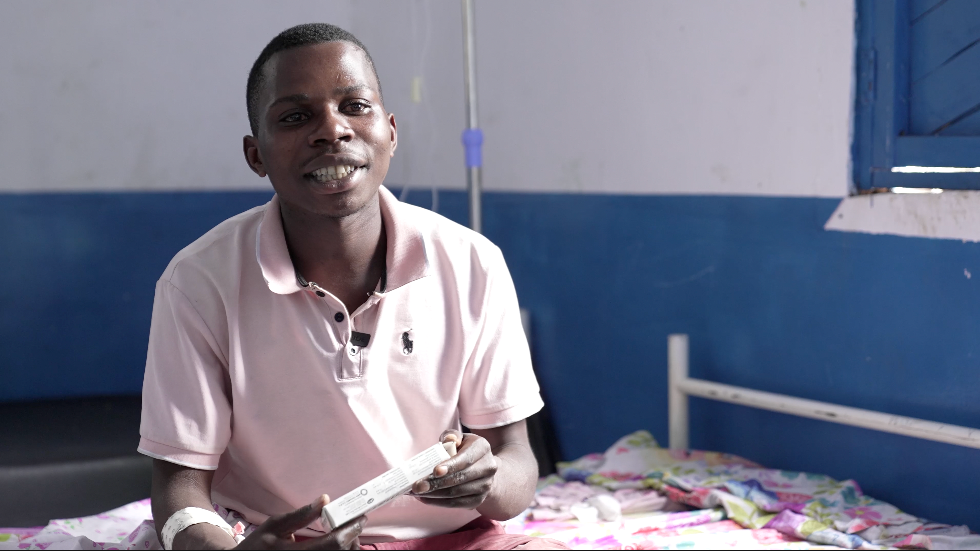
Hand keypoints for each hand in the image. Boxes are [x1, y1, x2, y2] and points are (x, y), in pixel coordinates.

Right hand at [235, 495, 363, 549]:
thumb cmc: (258, 545)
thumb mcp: (274, 526)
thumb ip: (300, 515)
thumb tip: (324, 500)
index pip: (334, 544)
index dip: (351, 530)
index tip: (360, 517)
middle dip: (353, 538)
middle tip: (355, 524)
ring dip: (348, 548)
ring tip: (347, 534)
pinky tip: (338, 545)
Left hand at [411, 430, 498, 508]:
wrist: (483, 468)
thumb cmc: (466, 450)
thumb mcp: (460, 438)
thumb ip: (452, 436)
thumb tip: (448, 440)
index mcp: (483, 448)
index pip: (466, 459)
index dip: (451, 466)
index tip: (435, 471)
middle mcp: (488, 468)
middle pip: (460, 478)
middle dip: (436, 483)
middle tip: (417, 486)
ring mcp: (485, 486)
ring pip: (457, 494)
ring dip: (434, 495)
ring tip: (417, 492)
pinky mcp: (479, 500)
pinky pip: (457, 504)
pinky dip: (439, 503)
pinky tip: (425, 499)